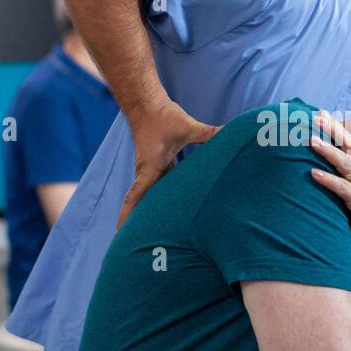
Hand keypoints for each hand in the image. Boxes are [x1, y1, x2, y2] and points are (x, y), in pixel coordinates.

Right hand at [119, 98, 219, 226]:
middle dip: (134, 224)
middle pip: (138, 204)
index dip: (128, 216)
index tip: (120, 233)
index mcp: (149, 169)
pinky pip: (156, 189)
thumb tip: (230, 135)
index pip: (135, 197)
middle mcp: (146, 174)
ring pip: (148, 198)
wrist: (146, 104)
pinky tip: (171, 211)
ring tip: (150, 236)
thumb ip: (209, 134)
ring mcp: (150, 172)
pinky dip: (160, 200)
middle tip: (133, 246)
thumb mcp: (187, 127)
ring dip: (147, 213)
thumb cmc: (162, 116)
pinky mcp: (157, 167)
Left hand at [307, 109, 350, 253]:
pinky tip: (313, 174)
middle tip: (316, 116)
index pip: (350, 143)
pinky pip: (342, 188)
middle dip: (333, 130)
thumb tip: (327, 174)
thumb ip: (347, 183)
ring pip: (345, 163)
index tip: (322, 113)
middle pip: (349, 145)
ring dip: (328, 151)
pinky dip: (327, 179)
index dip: (336, 128)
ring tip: (311, 140)